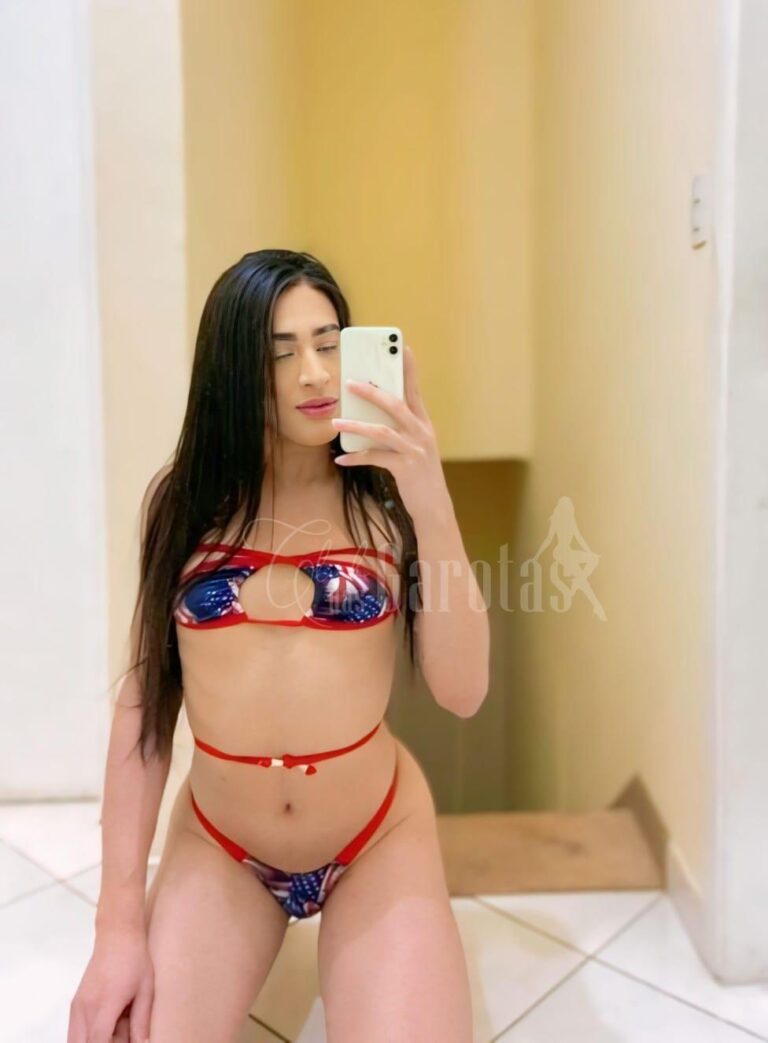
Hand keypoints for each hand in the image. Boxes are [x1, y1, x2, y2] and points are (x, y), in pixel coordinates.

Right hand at [67, 925, 152, 1042]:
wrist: (117, 935)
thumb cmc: (134, 959)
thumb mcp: (145, 990)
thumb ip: (141, 1021)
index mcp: (105, 1003)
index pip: (97, 1041)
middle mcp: (85, 1007)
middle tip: (120, 1038)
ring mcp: (77, 1006)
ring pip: (75, 1040)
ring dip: (92, 1041)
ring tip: (116, 1031)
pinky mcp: (75, 1003)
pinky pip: (75, 1031)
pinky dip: (88, 1036)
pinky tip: (109, 1026)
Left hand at [331, 343, 446, 519]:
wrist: (434, 506)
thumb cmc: (420, 473)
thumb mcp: (415, 446)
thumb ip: (400, 429)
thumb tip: (371, 414)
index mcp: (424, 423)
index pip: (415, 390)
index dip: (409, 368)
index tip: (402, 346)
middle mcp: (421, 433)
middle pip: (395, 405)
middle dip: (372, 391)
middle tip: (350, 381)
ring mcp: (414, 450)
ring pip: (382, 430)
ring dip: (356, 424)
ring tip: (336, 421)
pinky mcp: (405, 468)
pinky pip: (375, 458)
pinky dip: (356, 457)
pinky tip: (341, 459)